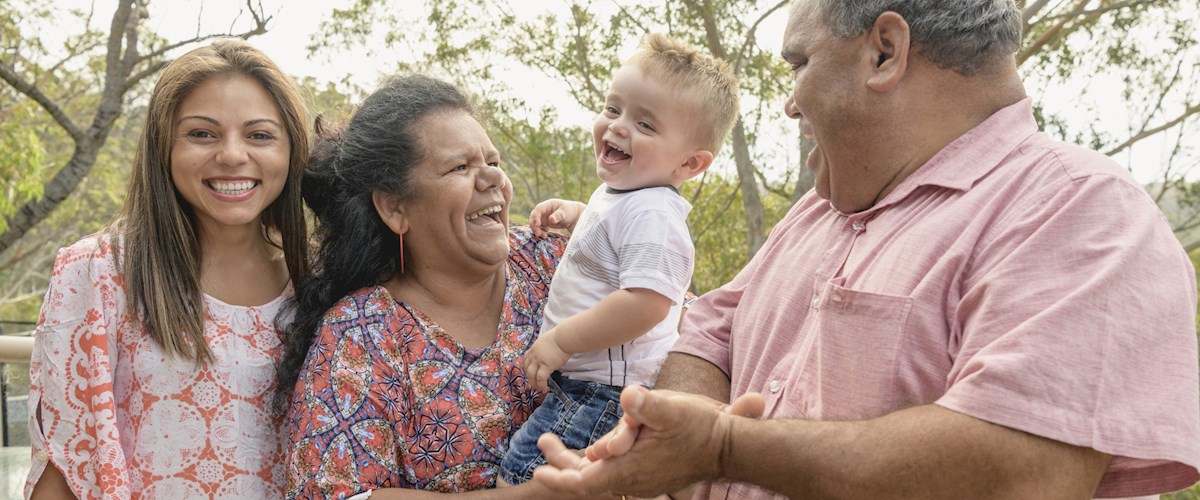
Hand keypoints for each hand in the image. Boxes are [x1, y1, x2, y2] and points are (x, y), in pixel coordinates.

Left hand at [523, 328, 570, 392]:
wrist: (564, 338)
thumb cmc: (560, 337)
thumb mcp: (548, 341)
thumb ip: (545, 348)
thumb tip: (550, 354)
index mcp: (534, 348)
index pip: (526, 359)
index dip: (527, 367)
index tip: (529, 373)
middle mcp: (534, 355)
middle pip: (527, 369)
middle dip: (529, 377)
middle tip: (534, 383)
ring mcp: (539, 361)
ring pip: (531, 375)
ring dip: (534, 383)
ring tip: (539, 389)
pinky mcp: (546, 366)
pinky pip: (540, 378)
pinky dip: (541, 385)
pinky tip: (545, 389)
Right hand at [530, 199, 586, 236]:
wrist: (574, 217)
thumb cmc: (570, 212)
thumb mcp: (565, 213)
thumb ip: (558, 216)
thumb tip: (550, 220)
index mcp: (548, 205)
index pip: (538, 209)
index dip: (536, 216)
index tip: (537, 224)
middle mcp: (544, 210)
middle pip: (533, 216)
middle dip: (534, 225)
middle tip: (539, 234)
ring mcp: (544, 216)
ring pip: (535, 223)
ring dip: (536, 230)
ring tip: (544, 236)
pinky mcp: (545, 222)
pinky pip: (538, 227)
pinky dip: (540, 231)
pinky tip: (545, 235)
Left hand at [532, 386, 764, 497]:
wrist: (730, 447)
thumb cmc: (702, 428)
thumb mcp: (673, 409)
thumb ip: (646, 404)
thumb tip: (628, 395)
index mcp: (631, 469)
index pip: (586, 483)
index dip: (560, 480)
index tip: (538, 473)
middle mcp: (633, 481)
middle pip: (588, 479)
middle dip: (561, 465)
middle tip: (543, 443)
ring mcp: (642, 480)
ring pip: (601, 475)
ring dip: (578, 461)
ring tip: (554, 442)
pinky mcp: (650, 474)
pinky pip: (616, 473)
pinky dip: (600, 460)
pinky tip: (597, 446)